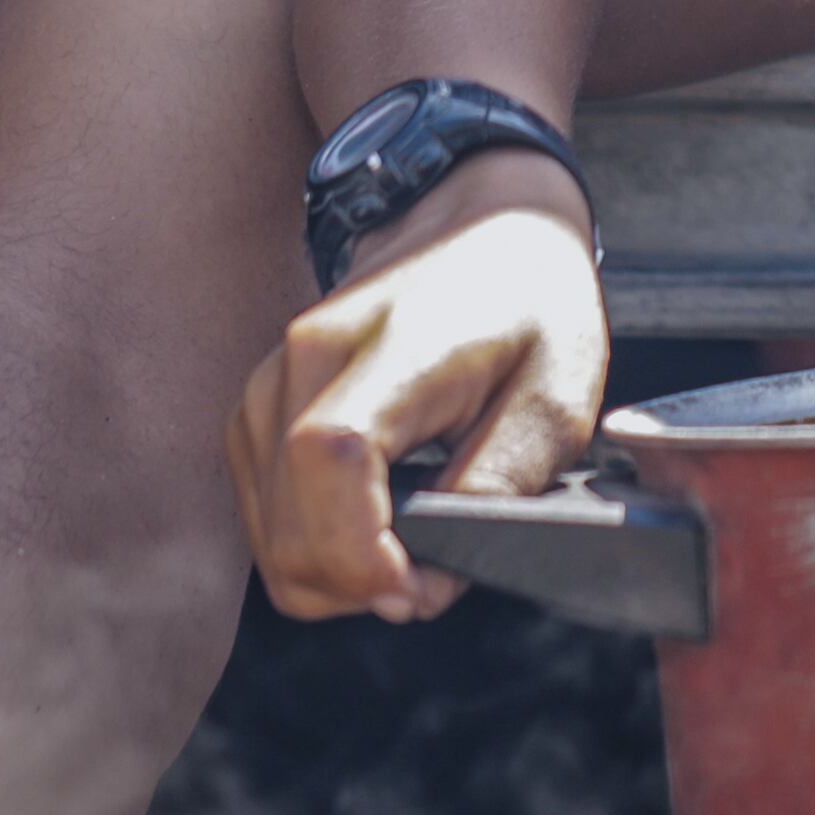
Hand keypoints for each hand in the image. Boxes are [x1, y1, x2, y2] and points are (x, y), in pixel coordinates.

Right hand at [218, 149, 608, 620]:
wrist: (482, 224)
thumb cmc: (530, 302)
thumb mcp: (556, 395)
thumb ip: (497, 485)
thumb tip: (432, 576)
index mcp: (388, 343)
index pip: (331, 459)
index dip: (360, 551)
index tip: (417, 590)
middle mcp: (305, 359)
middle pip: (285, 522)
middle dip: (357, 585)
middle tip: (433, 585)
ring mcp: (269, 382)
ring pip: (266, 535)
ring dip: (334, 574)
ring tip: (411, 556)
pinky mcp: (258, 408)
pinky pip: (263, 514)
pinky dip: (313, 546)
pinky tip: (374, 531)